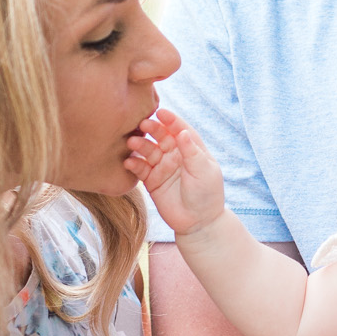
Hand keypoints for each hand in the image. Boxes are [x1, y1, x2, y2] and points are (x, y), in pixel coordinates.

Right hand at [125, 109, 224, 237]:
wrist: (198, 223)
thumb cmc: (207, 194)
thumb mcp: (203, 171)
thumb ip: (191, 152)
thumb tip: (182, 131)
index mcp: (191, 149)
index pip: (180, 129)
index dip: (171, 120)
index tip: (160, 112)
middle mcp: (175, 155)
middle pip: (161, 137)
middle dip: (152, 129)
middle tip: (142, 124)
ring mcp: (162, 167)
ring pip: (148, 151)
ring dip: (140, 145)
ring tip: (132, 142)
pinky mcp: (151, 181)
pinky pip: (140, 169)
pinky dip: (133, 164)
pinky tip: (129, 162)